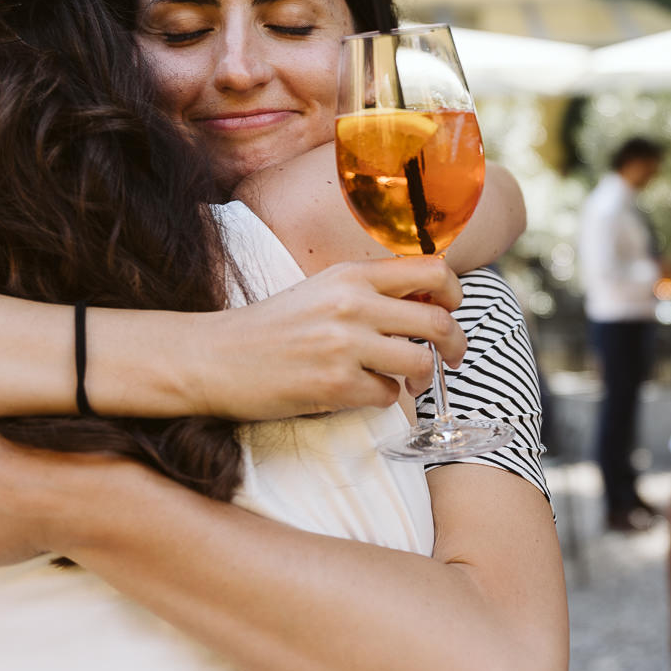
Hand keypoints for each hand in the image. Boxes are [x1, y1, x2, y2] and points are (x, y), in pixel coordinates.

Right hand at [204, 256, 467, 417]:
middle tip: (453, 358)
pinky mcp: (334, 385)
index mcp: (351, 275)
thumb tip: (428, 306)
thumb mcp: (322, 291)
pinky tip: (361, 393)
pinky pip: (387, 396)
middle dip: (456, 345)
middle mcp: (352, 304)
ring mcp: (344, 345)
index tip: (451, 311)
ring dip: (421, 378)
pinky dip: (383, 399)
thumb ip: (370, 293)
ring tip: (406, 381)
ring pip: (420, 362)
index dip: (454, 293)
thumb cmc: (271, 327)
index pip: (432, 271)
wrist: (214, 357)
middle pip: (439, 321)